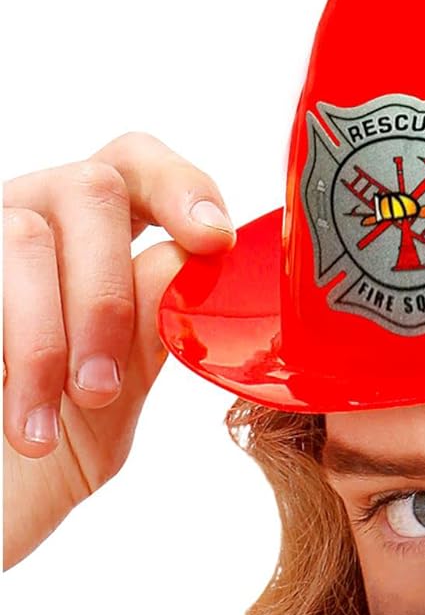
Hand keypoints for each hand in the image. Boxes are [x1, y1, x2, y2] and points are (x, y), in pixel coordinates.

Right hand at [3, 133, 235, 568]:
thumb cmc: (50, 445)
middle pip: (93, 189)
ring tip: (43, 428)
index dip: (183, 189)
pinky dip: (6, 351)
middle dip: (107, 296)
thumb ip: (148, 334)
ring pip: (25, 236)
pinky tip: (15, 418)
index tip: (213, 241)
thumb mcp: (111, 398)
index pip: (142, 169)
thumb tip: (191, 265)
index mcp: (94, 234)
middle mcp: (36, 212)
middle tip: (99, 390)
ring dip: (45, 337)